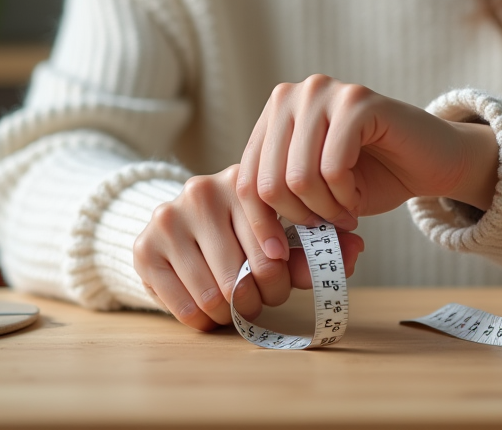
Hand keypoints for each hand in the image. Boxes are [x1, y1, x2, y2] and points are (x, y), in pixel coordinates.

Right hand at [132, 164, 363, 330]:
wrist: (179, 228)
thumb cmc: (240, 234)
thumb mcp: (280, 234)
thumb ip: (318, 245)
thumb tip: (356, 251)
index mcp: (243, 180)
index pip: (272, 240)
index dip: (280, 273)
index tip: (279, 277)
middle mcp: (202, 190)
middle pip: (244, 273)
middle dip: (259, 297)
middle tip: (261, 297)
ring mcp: (169, 217)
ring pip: (215, 294)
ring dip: (232, 312)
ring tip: (236, 303)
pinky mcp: (145, 247)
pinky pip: (185, 306)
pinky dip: (203, 320)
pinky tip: (209, 309)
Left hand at [235, 74, 499, 263]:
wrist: (435, 160)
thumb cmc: (372, 178)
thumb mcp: (315, 194)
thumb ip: (284, 206)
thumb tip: (258, 249)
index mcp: (276, 113)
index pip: (246, 176)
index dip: (259, 222)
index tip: (276, 255)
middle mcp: (294, 94)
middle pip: (269, 181)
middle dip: (299, 219)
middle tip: (327, 227)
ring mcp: (325, 92)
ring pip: (298, 179)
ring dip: (325, 211)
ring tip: (345, 213)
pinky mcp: (357, 101)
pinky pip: (333, 169)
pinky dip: (346, 197)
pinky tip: (357, 198)